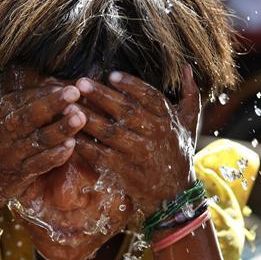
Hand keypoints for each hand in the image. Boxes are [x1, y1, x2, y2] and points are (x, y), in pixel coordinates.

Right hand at [0, 49, 86, 208]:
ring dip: (60, 130)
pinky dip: (54, 157)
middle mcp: (4, 135)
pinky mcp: (21, 175)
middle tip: (75, 93)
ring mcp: (13, 156)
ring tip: (81, 117)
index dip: (42, 94)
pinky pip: (39, 165)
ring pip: (39, 141)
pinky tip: (71, 147)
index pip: (20, 101)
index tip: (64, 85)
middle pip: (30, 118)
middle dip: (53, 105)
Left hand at [74, 67, 199, 215]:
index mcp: (168, 119)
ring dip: (88, 118)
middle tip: (81, 83)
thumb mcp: (190, 122)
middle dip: (102, 96)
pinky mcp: (126, 170)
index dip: (131, 85)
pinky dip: (85, 146)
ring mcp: (139, 153)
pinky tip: (70, 136)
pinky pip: (101, 155)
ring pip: (111, 132)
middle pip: (126, 111)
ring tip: (69, 107)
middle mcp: (155, 134)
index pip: (150, 97)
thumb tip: (186, 67)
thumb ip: (190, 93)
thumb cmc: (179, 151)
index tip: (111, 75)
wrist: (175, 192)